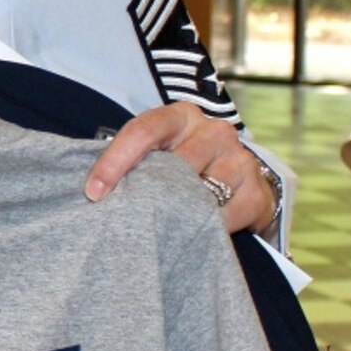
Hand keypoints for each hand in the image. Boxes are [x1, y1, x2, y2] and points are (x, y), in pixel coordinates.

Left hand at [84, 103, 276, 235]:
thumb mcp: (159, 153)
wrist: (239, 181)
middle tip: (125, 217)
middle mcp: (214, 131)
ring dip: (176, 213)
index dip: (115, 161)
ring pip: (199, 192)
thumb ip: (134, 162)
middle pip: (174, 163)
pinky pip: (225, 217)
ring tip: (159, 228)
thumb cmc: (183, 165)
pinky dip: (204, 229)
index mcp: (180, 116)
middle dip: (146, 193)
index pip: (143, 130)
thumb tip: (93, 189)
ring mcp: (240, 160)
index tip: (94, 192)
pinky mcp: (258, 192)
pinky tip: (192, 234)